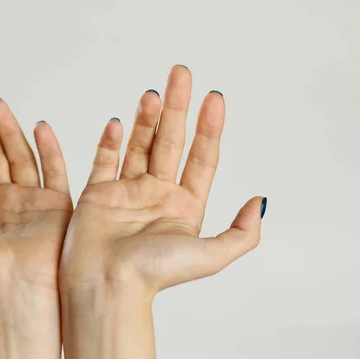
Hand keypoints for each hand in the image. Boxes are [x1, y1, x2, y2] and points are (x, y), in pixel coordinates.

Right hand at [59, 65, 265, 358]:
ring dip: (147, 118)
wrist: (106, 285)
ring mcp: (127, 192)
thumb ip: (242, 232)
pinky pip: (105, 160)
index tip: (215, 97)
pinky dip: (111, 140)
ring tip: (154, 91)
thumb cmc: (154, 274)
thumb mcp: (211, 256)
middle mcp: (158, 196)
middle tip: (182, 73)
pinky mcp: (98, 194)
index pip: (202, 158)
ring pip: (141, 145)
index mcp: (185, 207)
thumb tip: (261, 201)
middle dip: (178, 107)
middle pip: (171, 142)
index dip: (210, 127)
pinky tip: (118, 121)